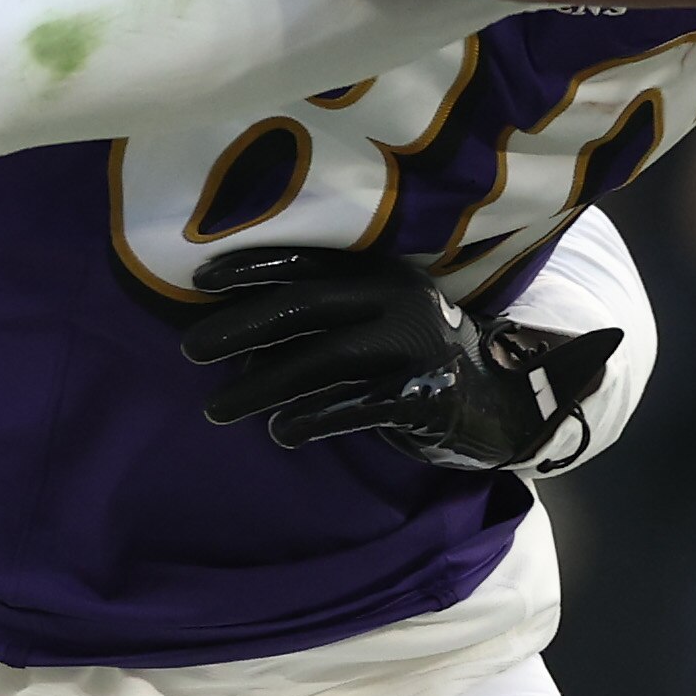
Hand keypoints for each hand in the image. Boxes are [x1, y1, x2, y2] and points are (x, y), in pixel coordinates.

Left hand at [180, 251, 624, 473]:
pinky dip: (315, 417)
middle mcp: (399, 299)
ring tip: (216, 409)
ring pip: (325, 358)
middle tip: (190, 349)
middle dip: (243, 325)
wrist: (505, 405)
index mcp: (382, 274)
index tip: (198, 280)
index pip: (308, 263)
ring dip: (263, 385)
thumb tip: (238, 348)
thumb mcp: (377, 328)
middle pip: (308, 305)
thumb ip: (322, 328)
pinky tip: (281, 432)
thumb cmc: (419, 364)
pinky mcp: (427, 392)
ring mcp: (417, 344)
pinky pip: (359, 405)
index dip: (252, 268)